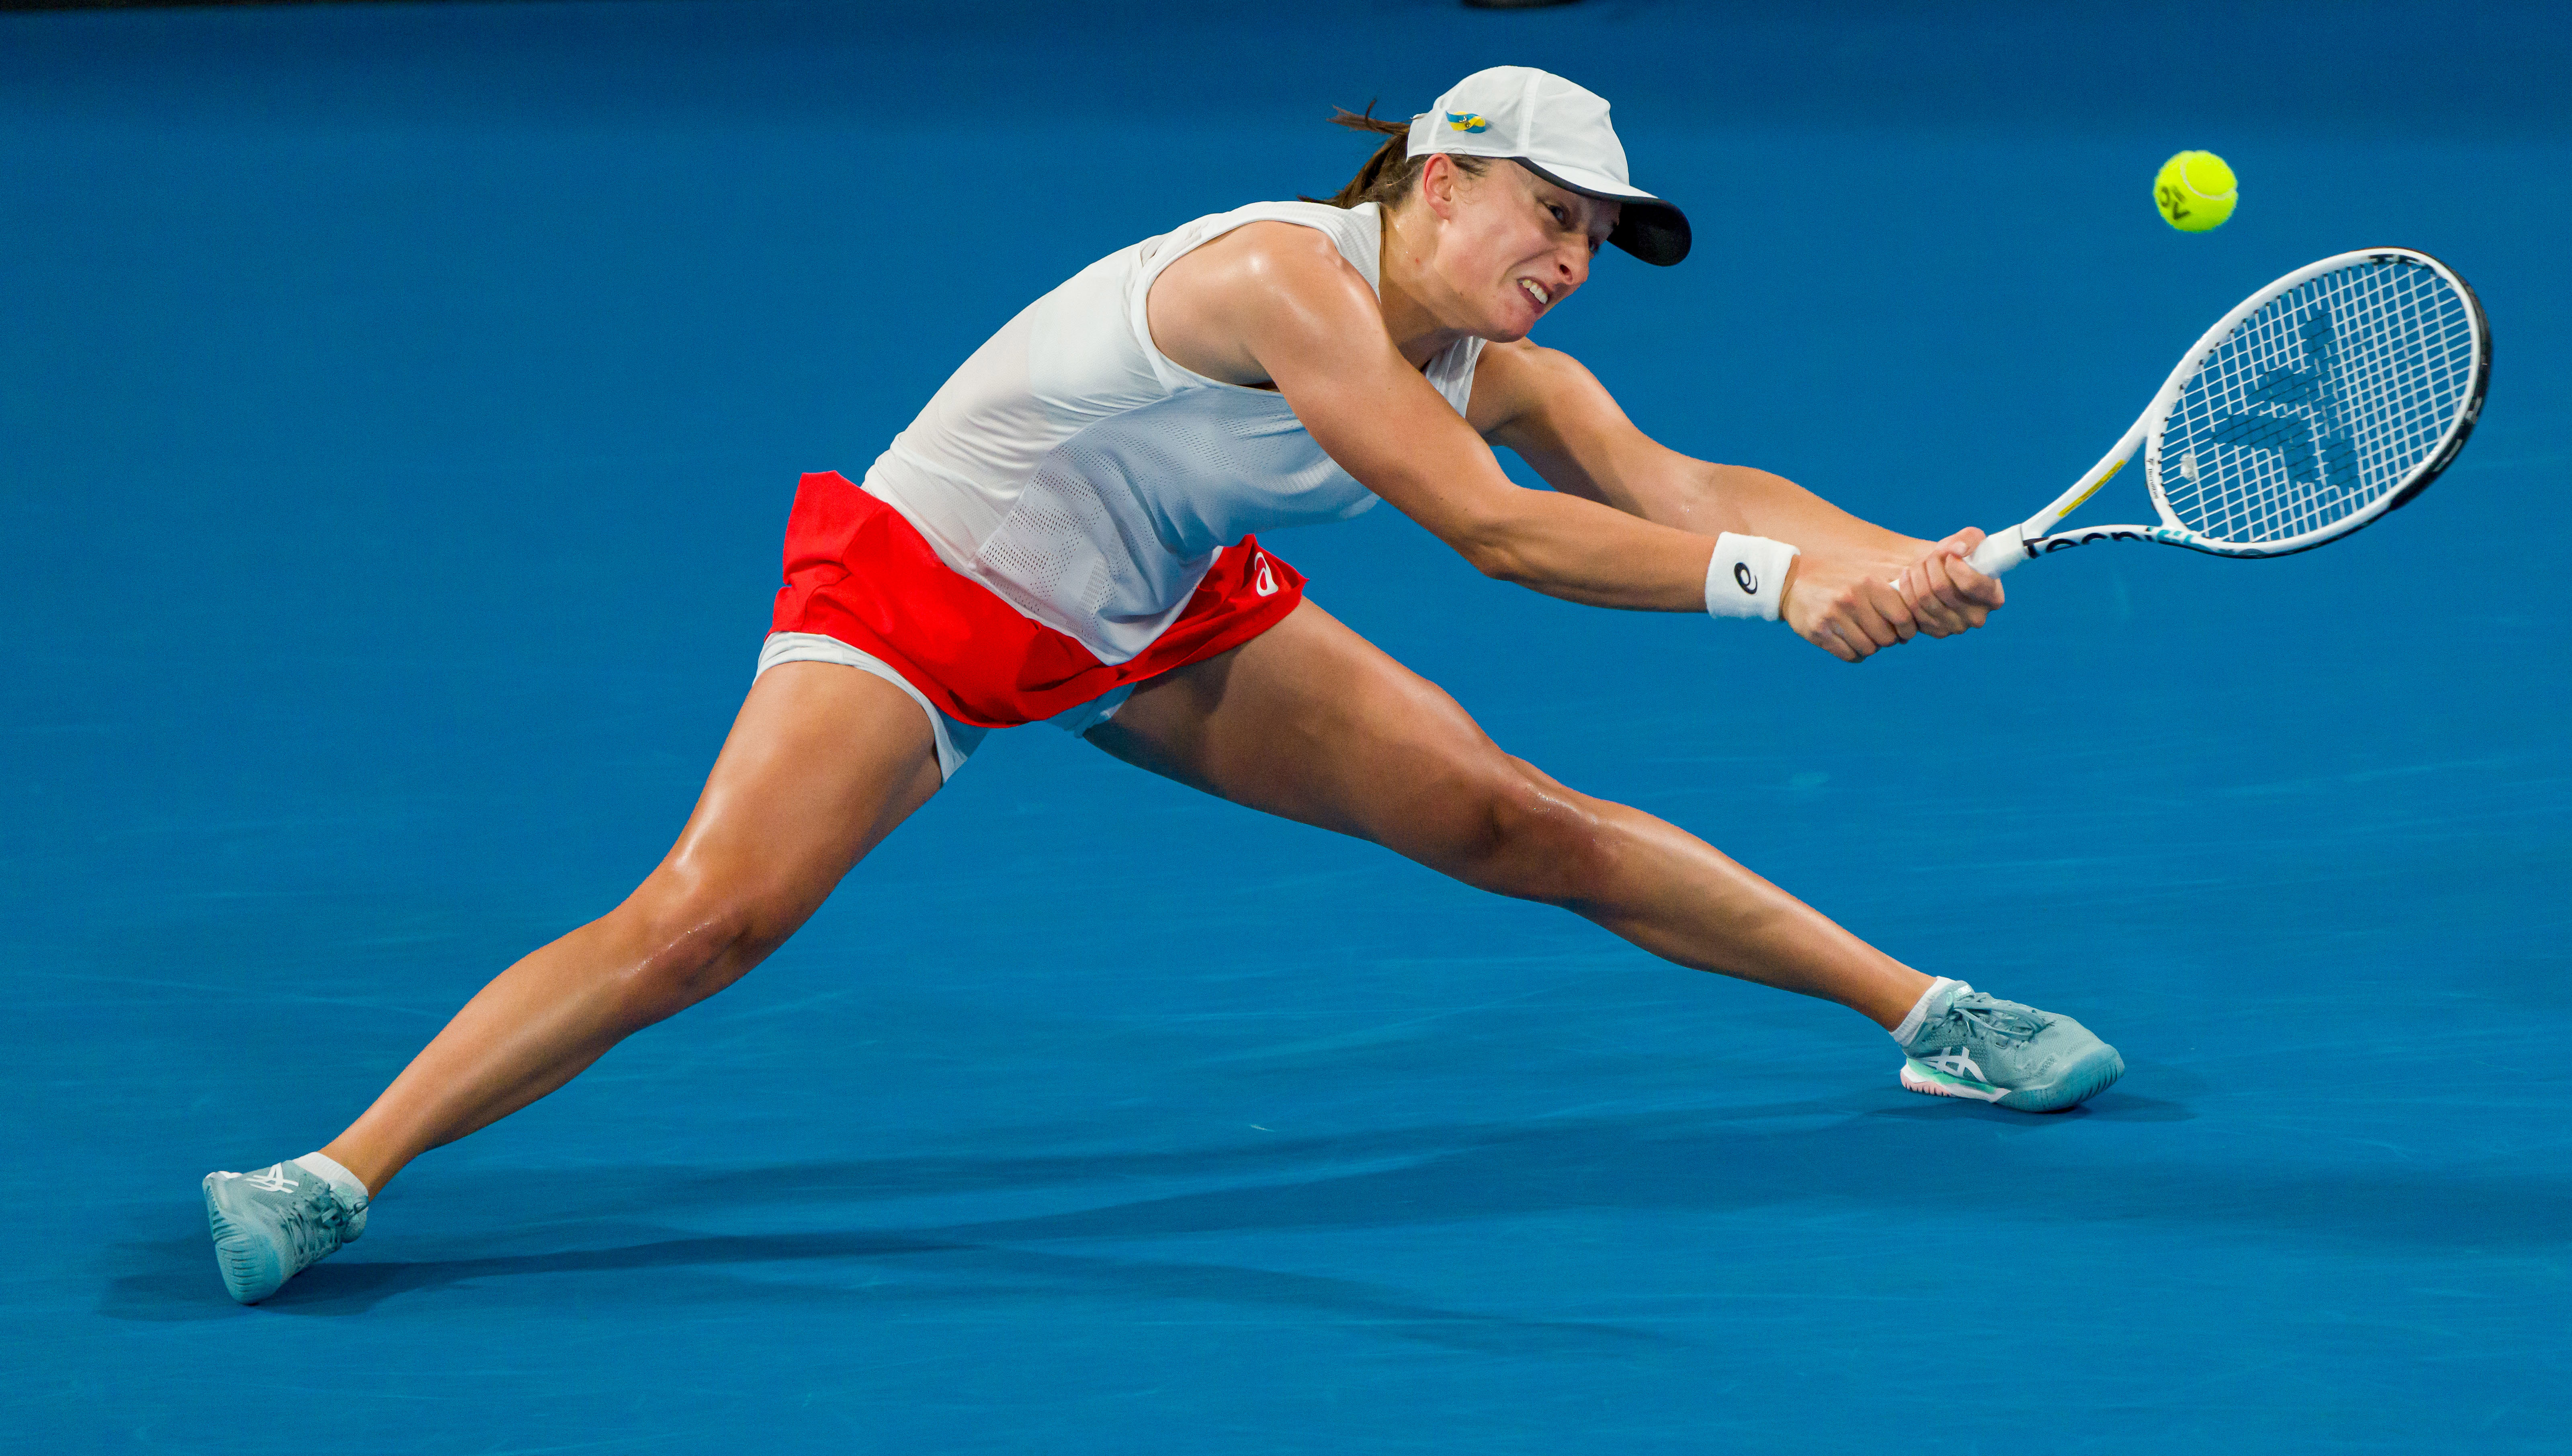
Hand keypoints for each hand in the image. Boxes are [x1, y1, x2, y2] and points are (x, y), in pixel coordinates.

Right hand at [1779, 545, 1920, 662]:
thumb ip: (1890, 593)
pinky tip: (1850, 644)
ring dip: (1870, 648)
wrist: (1791, 582)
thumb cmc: (1838, 582)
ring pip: (1868, 648)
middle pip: (1886, 637)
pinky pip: (1848, 655)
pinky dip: (1854, 654)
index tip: (1904, 632)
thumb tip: (1917, 620)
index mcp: (1868, 582)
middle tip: (1881, 635)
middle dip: (1887, 640)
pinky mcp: (1817, 631)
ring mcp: (1833, 615)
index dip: (1908, 629)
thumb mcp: (1864, 578)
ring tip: (1864, 637)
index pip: (1903, 617)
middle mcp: (1851, 598)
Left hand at [1891, 527, 2005, 637]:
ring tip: (1918, 564)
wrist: (1942, 574)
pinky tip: (1908, 577)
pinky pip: (1912, 610)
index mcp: (1993, 597)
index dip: (1953, 564)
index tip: (1949, 554)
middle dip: (1931, 564)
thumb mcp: (1970, 540)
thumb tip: (1958, 550)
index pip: (1970, 583)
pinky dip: (1906, 588)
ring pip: (1924, 597)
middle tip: (1930, 556)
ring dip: (1916, 573)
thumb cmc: (1961, 557)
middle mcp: (1977, 617)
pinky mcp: (1934, 631)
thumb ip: (1968, 539)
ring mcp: (1955, 627)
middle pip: (1941, 588)